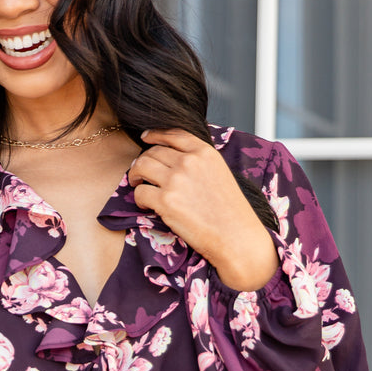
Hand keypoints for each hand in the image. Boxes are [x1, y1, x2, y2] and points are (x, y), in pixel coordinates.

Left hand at [129, 128, 280, 291]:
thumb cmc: (231, 212)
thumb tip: (174, 158)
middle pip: (153, 151)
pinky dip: (139, 198)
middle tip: (140, 172)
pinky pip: (140, 192)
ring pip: (141, 166)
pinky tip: (146, 205)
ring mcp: (176, 180)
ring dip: (135, 175)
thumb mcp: (220, 173)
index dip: (155, 134)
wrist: (236, 237)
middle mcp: (189, 162)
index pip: (173, 133)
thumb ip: (199, 161)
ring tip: (137, 184)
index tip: (146, 138)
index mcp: (205, 152)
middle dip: (143, 160)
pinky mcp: (165, 201)